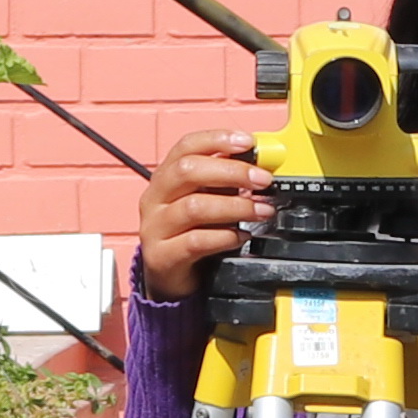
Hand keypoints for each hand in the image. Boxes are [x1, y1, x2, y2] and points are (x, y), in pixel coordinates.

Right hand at [132, 128, 271, 302]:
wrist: (169, 277)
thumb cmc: (189, 233)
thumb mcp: (204, 200)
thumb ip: (224, 182)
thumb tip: (259, 166)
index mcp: (165, 177)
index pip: (185, 147)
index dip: (216, 139)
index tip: (247, 143)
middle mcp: (155, 198)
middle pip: (187, 171)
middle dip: (231, 172)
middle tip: (262, 180)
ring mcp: (155, 227)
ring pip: (194, 206)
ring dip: (235, 207)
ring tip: (261, 211)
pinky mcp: (162, 256)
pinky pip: (195, 241)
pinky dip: (224, 236)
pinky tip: (242, 236)